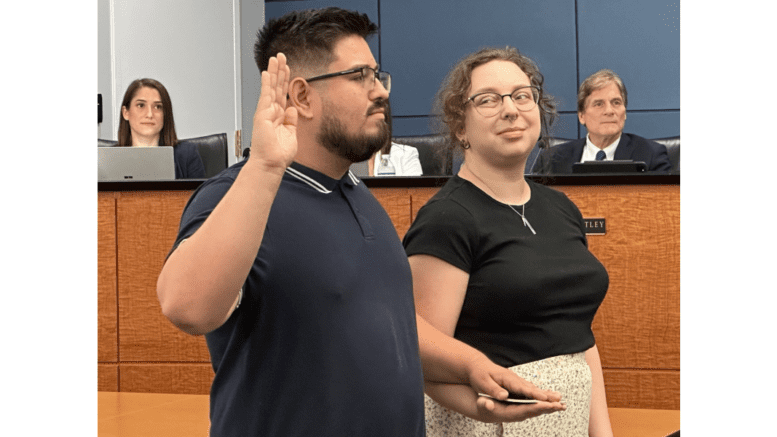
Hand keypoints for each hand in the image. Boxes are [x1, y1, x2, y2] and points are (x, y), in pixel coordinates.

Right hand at [250, 53, 297, 173]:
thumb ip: (291, 121)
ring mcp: (265, 112)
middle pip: (276, 87)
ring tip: (276, 58)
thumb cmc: (278, 155)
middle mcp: (271, 112)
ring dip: (273, 72)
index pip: (282, 94)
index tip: (287, 68)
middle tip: (280, 56)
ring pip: (271, 87)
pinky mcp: (262, 114)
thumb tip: (292, 109)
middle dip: (279, 71)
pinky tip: (267, 73)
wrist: (271, 164)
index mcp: (278, 116)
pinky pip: (265, 95)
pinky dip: (267, 84)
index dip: (285, 80)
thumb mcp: (291, 135)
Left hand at [465, 355, 562, 404]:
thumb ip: (493, 389)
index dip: (534, 394)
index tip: (545, 399)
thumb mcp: (482, 382)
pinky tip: (547, 397)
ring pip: (533, 389)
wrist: (477, 365)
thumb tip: (504, 396)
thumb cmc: (479, 374)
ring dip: (546, 395)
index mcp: (507, 378)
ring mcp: (516, 381)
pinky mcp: (516, 384)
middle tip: (559, 401)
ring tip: (560, 400)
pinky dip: (539, 393)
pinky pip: (529, 390)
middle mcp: (514, 379)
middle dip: (546, 396)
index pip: (523, 388)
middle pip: (532, 389)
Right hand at [474, 396, 565, 422]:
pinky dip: (546, 403)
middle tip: (561, 405)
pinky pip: (537, 405)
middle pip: (536, 411)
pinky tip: (554, 400)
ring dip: (551, 407)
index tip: (548, 405)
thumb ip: (485, 404)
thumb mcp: (482, 404)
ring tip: (562, 404)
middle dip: (549, 408)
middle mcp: (519, 413)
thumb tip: (488, 405)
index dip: (537, 407)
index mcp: (511, 413)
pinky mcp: (524, 407)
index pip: (527, 410)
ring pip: (539, 409)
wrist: (486, 411)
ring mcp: (523, 411)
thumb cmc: (484, 406)